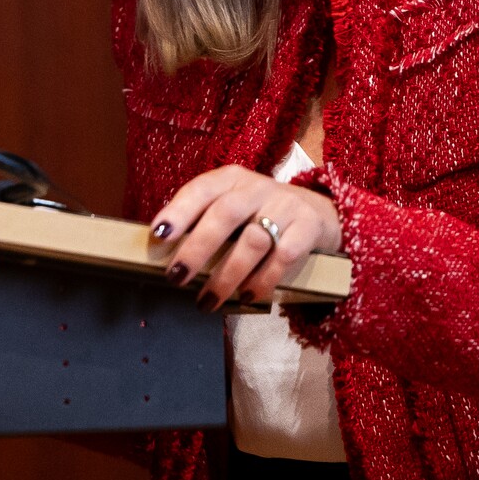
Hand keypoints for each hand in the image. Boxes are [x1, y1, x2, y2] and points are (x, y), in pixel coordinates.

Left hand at [149, 166, 342, 309]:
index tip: (158, 235)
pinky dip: (263, 280)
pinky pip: (283, 256)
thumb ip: (203, 222)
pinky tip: (247, 296)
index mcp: (230, 179)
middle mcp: (256, 188)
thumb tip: (161, 251)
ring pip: (253, 240)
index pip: (200, 189)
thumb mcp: (233, 207)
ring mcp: (285, 205)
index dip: (178, 211)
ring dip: (226, 275)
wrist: (320, 213)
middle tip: (176, 277)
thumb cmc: (261, 215)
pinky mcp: (308, 227)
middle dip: (197, 248)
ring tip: (207, 300)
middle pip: (224, 214)